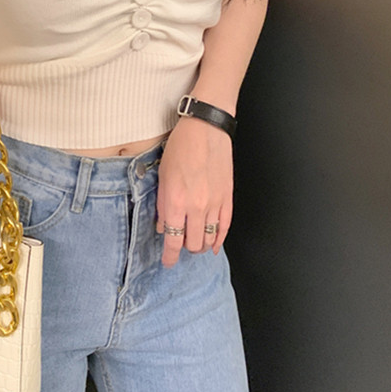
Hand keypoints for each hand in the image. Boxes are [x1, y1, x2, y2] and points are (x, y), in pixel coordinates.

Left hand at [156, 115, 233, 266]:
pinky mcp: (228, 198)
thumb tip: (163, 226)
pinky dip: (219, 239)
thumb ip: (162, 204)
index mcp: (176, 202)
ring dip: (201, 245)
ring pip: (209, 239)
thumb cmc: (181, 147)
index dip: (170, 257)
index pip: (173, 241)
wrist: (206, 129)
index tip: (167, 262)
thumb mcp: (162, 175)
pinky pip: (225, 227)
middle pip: (193, 244)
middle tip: (179, 245)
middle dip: (185, 249)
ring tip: (194, 243)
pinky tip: (214, 245)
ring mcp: (215, 204)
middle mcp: (196, 207)